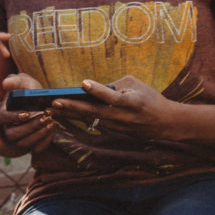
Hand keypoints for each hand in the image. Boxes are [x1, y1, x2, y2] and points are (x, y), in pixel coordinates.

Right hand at [0, 72, 54, 155]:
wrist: (36, 106)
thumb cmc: (27, 94)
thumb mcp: (23, 83)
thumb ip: (16, 81)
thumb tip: (6, 83)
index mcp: (3, 115)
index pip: (3, 119)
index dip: (13, 117)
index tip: (27, 113)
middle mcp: (7, 130)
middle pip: (13, 135)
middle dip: (30, 127)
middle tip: (44, 117)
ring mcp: (17, 141)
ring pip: (24, 144)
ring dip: (39, 134)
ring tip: (50, 122)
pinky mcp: (28, 147)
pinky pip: (35, 149)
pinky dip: (45, 141)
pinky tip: (53, 129)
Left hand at [47, 76, 175, 140]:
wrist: (164, 123)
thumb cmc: (149, 98)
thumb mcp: (135, 84)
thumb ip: (114, 85)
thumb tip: (93, 88)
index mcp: (130, 102)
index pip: (112, 97)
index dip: (98, 90)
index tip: (84, 83)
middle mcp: (121, 117)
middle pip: (93, 112)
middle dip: (72, 107)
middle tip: (53, 102)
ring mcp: (116, 126)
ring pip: (89, 118)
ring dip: (70, 113)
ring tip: (50, 108)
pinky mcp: (112, 130)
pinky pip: (92, 122)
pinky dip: (77, 116)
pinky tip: (62, 112)